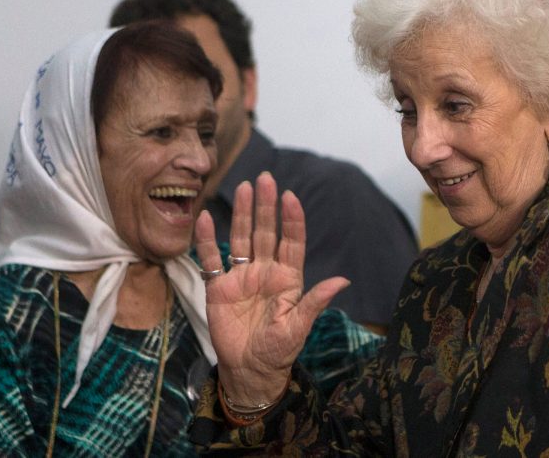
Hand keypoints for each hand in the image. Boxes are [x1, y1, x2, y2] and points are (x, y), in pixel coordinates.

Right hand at [193, 172, 349, 403]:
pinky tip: (206, 218)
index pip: (291, 242)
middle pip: (265, 233)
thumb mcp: (298, 328)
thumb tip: (342, 281)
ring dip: (243, 214)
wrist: (248, 371)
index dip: (292, 220)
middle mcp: (265, 272)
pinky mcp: (219, 288)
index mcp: (287, 279)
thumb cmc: (277, 351)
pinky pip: (211, 260)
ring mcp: (241, 277)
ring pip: (242, 238)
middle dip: (266, 206)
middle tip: (266, 178)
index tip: (291, 197)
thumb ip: (315, 302)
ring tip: (244, 186)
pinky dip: (207, 240)